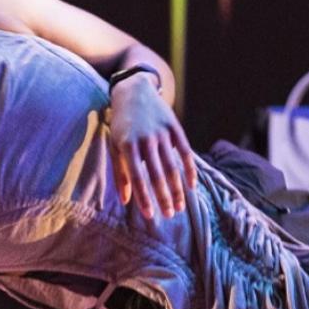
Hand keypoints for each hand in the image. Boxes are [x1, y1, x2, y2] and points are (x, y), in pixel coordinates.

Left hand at [107, 76, 197, 218]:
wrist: (134, 91)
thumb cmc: (122, 125)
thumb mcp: (115, 146)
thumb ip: (120, 173)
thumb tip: (125, 200)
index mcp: (128, 146)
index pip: (138, 178)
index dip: (144, 198)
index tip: (150, 216)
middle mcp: (146, 140)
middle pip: (158, 175)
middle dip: (164, 197)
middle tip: (170, 215)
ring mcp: (162, 133)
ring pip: (173, 166)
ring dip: (177, 189)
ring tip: (180, 206)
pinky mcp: (174, 128)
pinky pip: (185, 152)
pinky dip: (190, 170)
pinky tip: (192, 186)